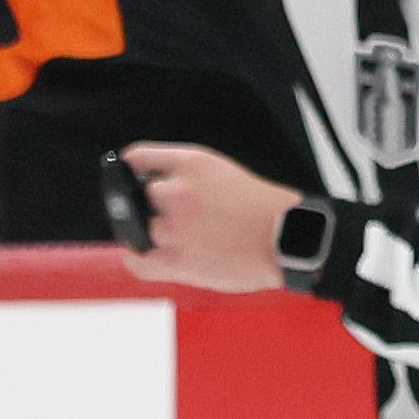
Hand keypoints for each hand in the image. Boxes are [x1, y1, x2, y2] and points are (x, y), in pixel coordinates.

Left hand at [113, 135, 300, 290]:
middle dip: (150, 204)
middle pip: (136, 195)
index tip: (134, 179)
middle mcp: (176, 192)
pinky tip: (152, 256)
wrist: (285, 240)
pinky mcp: (175, 260)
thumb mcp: (222, 171)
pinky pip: (136, 261)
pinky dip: (139, 259)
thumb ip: (186, 174)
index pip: (136, 158)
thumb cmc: (262, 209)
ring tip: (178, 238)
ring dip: (150, 232)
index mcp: (190, 163)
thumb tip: (153, 184)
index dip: (133, 170)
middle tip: (174, 216)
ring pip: (136, 227)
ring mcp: (172, 227)